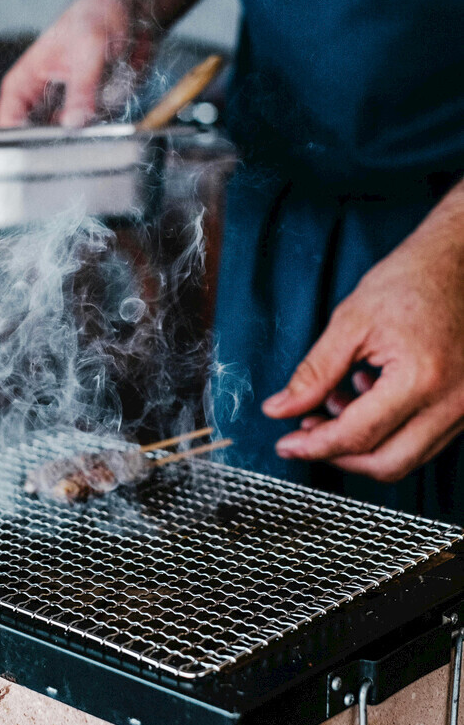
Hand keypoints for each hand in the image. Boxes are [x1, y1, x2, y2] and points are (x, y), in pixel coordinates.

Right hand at [0, 0, 228, 128]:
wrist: (138, 9)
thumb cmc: (102, 13)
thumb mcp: (90, 49)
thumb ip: (82, 88)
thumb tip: (74, 122)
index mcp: (28, 79)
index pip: (9, 117)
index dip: (13, 139)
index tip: (28, 154)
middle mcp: (47, 97)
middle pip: (37, 135)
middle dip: (52, 145)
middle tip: (67, 150)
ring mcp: (73, 106)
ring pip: (70, 137)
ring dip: (83, 137)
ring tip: (93, 122)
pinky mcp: (98, 111)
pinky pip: (98, 131)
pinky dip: (105, 129)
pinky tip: (110, 115)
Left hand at [262, 204, 463, 481]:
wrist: (460, 261)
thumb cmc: (413, 279)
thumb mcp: (352, 321)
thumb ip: (314, 372)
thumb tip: (280, 409)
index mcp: (421, 379)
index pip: (359, 436)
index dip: (314, 446)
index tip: (286, 445)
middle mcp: (451, 403)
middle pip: (387, 464)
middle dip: (338, 456)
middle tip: (305, 434)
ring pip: (407, 457)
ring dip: (363, 444)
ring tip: (334, 403)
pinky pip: (424, 439)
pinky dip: (389, 431)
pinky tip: (366, 396)